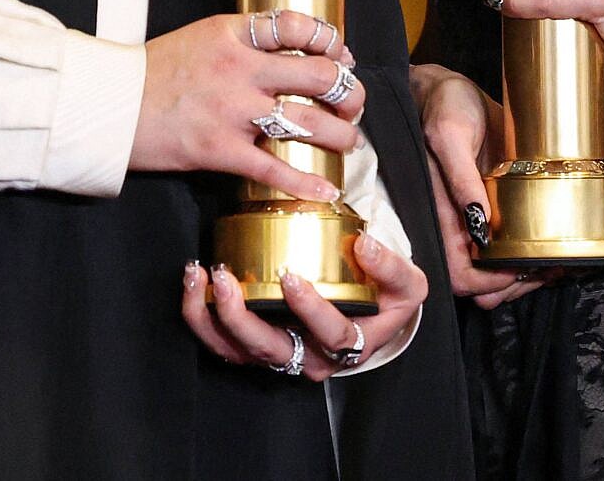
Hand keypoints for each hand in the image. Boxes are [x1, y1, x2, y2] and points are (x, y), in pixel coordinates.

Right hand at [131, 8, 362, 201]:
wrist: (109, 104)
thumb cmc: (155, 70)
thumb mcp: (203, 35)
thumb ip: (246, 39)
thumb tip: (293, 51)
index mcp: (234, 33)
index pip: (299, 26)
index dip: (331, 41)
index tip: (342, 56)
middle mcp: (239, 69)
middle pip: (317, 75)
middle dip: (347, 91)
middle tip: (353, 103)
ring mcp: (232, 111)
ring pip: (306, 122)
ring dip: (339, 135)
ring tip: (348, 140)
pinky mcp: (219, 150)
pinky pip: (274, 168)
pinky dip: (306, 182)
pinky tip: (326, 189)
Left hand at [179, 231, 426, 378]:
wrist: (370, 318)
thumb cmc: (387, 300)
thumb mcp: (407, 284)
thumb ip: (391, 267)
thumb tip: (364, 245)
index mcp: (349, 346)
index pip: (330, 335)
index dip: (310, 310)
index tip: (292, 277)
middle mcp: (309, 359)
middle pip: (270, 350)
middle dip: (241, 317)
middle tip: (227, 278)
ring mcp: (278, 356)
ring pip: (237, 350)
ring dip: (211, 316)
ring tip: (202, 276)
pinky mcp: (254, 347)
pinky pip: (221, 341)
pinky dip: (201, 315)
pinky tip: (196, 281)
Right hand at [410, 62, 552, 309]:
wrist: (448, 89)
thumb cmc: (444, 106)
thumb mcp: (451, 134)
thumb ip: (460, 177)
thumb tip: (478, 223)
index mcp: (442, 214)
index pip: (459, 274)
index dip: (489, 283)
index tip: (521, 270)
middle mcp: (458, 225)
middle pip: (481, 283)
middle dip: (515, 285)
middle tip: (550, 270)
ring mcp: (477, 220)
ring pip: (496, 271)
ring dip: (526, 276)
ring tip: (558, 263)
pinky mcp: (494, 207)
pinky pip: (508, 245)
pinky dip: (530, 254)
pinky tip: (553, 245)